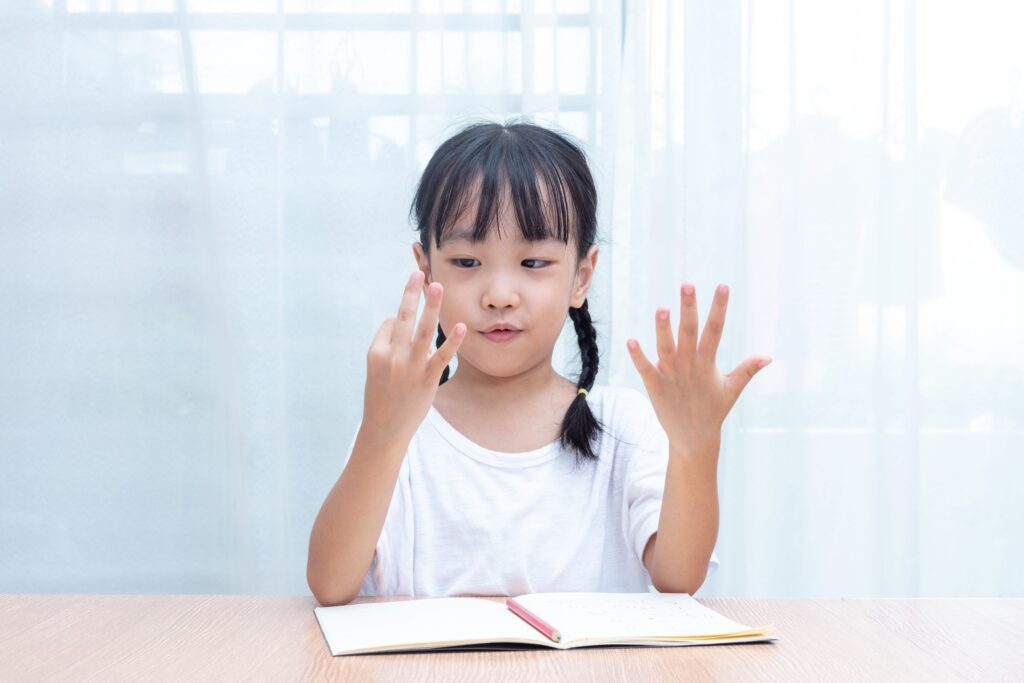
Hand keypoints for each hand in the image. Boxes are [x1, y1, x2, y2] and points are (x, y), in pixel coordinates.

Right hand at [362, 270, 465, 443]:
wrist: (385, 429)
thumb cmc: (382, 397)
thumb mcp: (376, 370)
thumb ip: (390, 348)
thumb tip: (408, 328)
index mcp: (376, 352)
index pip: (390, 323)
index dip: (398, 324)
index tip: (401, 335)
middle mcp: (392, 356)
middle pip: (403, 317)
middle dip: (411, 293)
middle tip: (419, 273)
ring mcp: (410, 367)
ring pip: (423, 330)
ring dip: (431, 306)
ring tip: (437, 286)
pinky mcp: (427, 378)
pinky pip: (441, 355)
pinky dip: (452, 340)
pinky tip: (461, 326)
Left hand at [626, 283, 770, 454]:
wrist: (694, 439)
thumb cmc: (713, 410)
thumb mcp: (731, 388)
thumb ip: (747, 370)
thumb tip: (768, 357)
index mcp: (708, 363)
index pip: (715, 330)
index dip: (719, 308)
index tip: (723, 286)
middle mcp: (690, 365)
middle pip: (690, 332)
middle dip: (689, 309)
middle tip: (687, 285)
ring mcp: (672, 376)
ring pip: (667, 347)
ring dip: (663, 329)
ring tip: (661, 308)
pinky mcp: (656, 387)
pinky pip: (646, 369)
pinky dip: (639, 356)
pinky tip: (631, 340)